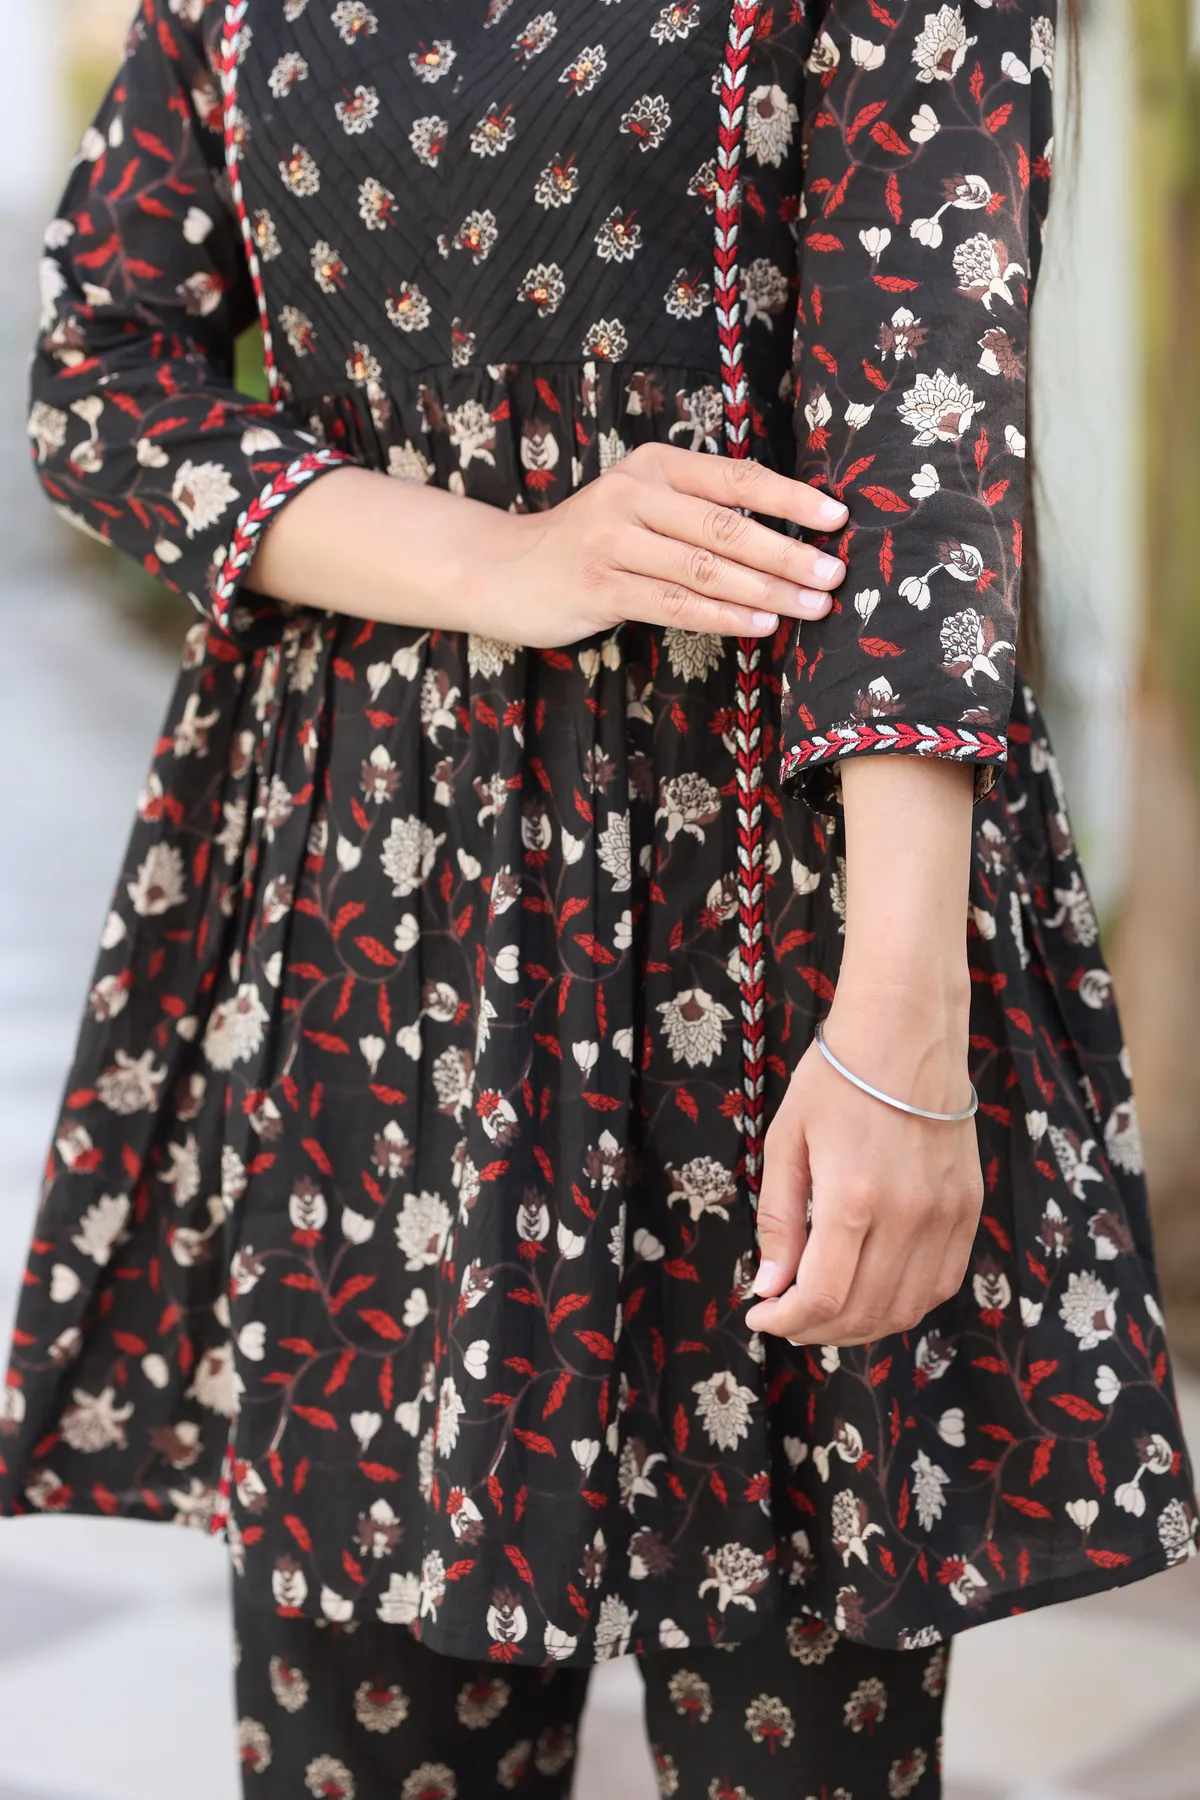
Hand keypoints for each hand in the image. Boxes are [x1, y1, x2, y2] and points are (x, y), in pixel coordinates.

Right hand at [469, 442, 848, 644]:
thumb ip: (695, 510)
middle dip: (788, 553)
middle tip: (833, 575)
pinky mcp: (599, 586)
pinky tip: (761, 625)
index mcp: (655, 465)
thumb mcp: (639, 505)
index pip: (737, 478)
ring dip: (766, 590)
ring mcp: (613, 540)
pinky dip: (723, 616)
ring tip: (812, 607)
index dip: (790, 499)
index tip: (838, 518)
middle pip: (727, 526)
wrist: (504, 569)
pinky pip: (674, 603)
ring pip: (706, 568)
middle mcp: (633, 493)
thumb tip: (784, 535)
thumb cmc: (589, 542)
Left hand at [744, 993, 983, 1346]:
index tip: (760, 1316)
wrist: (905, 1033)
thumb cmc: (836, 1081)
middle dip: (815, 1330)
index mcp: (854, 1198)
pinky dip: (904, 1303)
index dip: (785, 1321)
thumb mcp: (787, 1143)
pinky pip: (941, 1282)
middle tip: (785, 1318)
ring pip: (907, 1309)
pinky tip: (872, 1292)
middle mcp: (908, 1216)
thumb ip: (780, 1221)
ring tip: (824, 1314)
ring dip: (860, 1327)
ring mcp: (946, 1215)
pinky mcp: (968, 1208)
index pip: (822, 1297)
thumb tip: (770, 1287)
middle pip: (864, 1313)